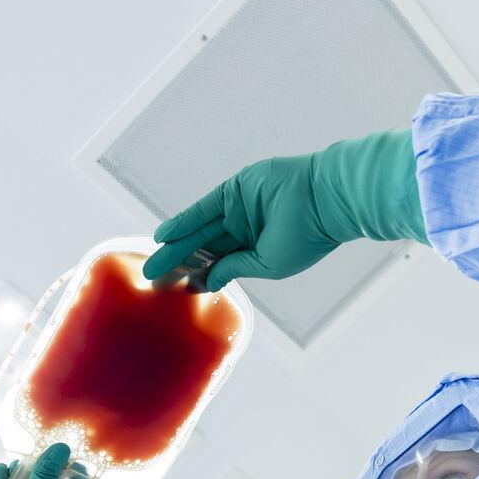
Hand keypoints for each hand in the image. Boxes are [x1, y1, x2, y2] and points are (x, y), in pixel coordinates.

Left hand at [143, 129, 426, 292]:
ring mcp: (240, 208)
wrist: (324, 200)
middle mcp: (247, 230)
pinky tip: (164, 235)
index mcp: (258, 251)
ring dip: (176, 244)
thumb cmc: (306, 238)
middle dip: (179, 262)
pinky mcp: (235, 190)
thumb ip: (235, 269)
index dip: (197, 275)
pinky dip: (184, 221)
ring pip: (201, 230)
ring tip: (153, 260)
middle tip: (153, 278)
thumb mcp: (267, 264)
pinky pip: (203, 208)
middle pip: (205, 248)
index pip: (220, 264)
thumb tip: (207, 280)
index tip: (175, 289)